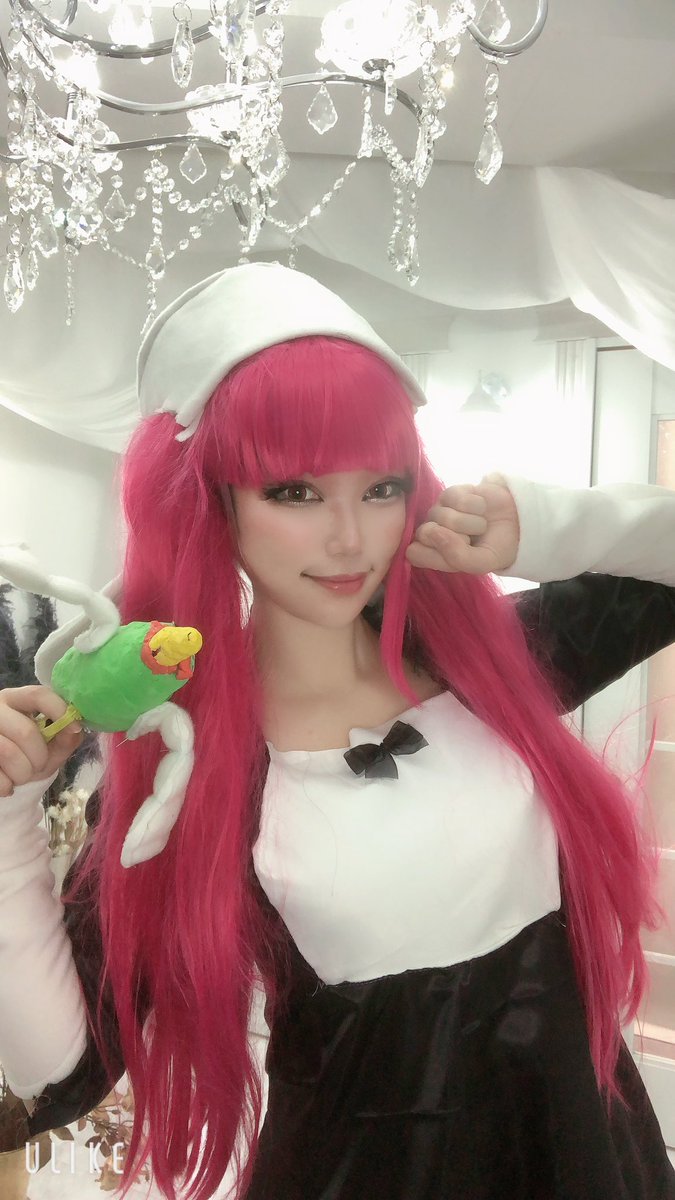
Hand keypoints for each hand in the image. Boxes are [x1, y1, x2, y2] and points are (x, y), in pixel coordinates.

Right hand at [0, 686, 83, 797]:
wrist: (2, 774)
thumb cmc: (28, 754)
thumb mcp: (50, 746)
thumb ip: (65, 738)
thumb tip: (74, 729)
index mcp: (16, 699)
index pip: (38, 695)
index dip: (59, 710)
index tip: (74, 728)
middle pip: (26, 732)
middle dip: (40, 757)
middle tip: (39, 765)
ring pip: (9, 754)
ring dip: (24, 773)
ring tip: (23, 775)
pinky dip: (7, 786)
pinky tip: (8, 784)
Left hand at [405, 477, 519, 575]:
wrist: (519, 523)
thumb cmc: (496, 547)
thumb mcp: (481, 563)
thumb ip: (457, 557)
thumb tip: (433, 532)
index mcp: (434, 554)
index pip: (414, 553)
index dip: (435, 553)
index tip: (457, 554)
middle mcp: (432, 531)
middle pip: (427, 532)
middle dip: (457, 537)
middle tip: (473, 539)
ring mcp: (440, 510)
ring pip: (444, 515)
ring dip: (471, 522)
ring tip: (481, 525)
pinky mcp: (451, 492)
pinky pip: (457, 497)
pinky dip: (476, 505)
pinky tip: (481, 509)